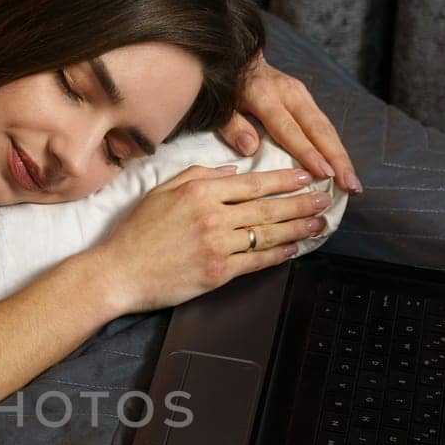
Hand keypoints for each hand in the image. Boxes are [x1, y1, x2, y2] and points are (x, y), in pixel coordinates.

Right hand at [92, 163, 331, 313]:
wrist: (118, 272)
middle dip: (301, 201)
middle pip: (268, 207)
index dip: (284, 180)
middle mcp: (213, 216)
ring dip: (298, 227)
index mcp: (201, 192)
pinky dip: (278, 254)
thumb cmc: (136, 232)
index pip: (252, 183)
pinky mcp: (217, 272)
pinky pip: (256, 262)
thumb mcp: (162, 191)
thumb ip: (198, 175)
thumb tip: (232, 171)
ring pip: (268, 233)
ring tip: (319, 222)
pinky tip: (294, 248)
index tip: (305, 176)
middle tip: (326, 198)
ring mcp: (217, 245)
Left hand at [217, 53, 361, 194]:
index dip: (308, 152)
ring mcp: (301, 95)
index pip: (290, 129)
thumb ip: (232, 126)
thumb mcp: (220, 106)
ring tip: (353, 183)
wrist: (238, 58)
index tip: (324, 174)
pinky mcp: (306, 99)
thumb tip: (250, 148)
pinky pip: (324, 126)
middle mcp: (290, 93)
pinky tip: (343, 168)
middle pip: (319, 129)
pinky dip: (335, 148)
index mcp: (265, 95)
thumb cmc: (226, 89)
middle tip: (351, 185)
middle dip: (337, 159)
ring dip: (342, 156)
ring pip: (326, 128)